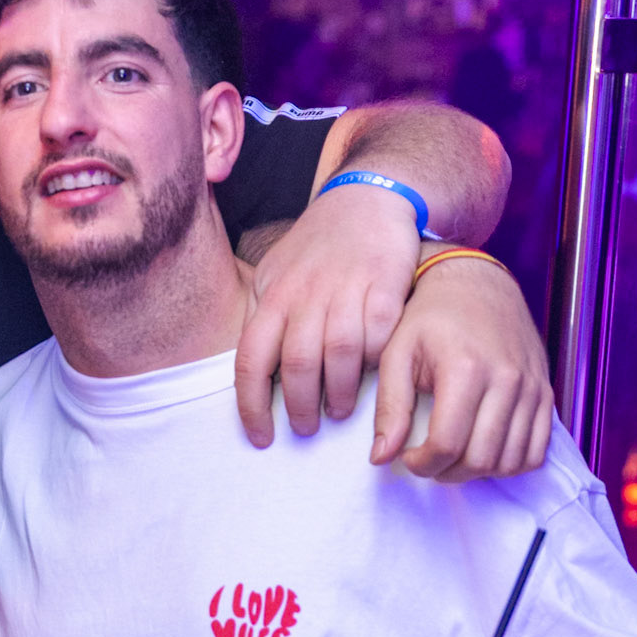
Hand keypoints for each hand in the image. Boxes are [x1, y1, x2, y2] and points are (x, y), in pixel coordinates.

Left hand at [236, 185, 417, 445]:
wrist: (366, 199)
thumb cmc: (317, 246)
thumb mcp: (275, 274)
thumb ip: (263, 317)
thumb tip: (251, 369)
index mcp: (272, 297)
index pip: (250, 361)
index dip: (251, 406)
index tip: (261, 437)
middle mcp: (305, 295)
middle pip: (297, 365)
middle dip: (300, 407)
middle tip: (306, 427)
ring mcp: (346, 289)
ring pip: (339, 355)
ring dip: (340, 393)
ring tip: (340, 410)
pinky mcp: (385, 285)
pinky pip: (379, 335)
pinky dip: (375, 362)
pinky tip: (373, 375)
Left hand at [371, 257, 552, 480]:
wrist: (474, 283)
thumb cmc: (428, 318)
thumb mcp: (396, 354)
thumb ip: (389, 408)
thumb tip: (381, 457)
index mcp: (465, 368)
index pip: (448, 443)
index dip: (422, 464)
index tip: (407, 457)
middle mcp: (506, 378)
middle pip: (481, 458)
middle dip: (447, 473)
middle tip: (427, 461)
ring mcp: (531, 386)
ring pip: (510, 461)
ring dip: (477, 472)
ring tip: (452, 456)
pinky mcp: (545, 392)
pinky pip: (536, 450)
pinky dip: (509, 464)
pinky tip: (483, 451)